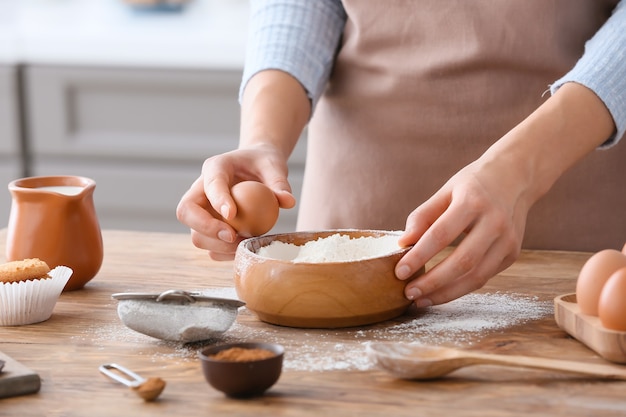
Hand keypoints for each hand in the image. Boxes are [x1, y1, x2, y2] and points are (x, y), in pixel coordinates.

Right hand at [176, 145, 295, 259]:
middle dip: (205, 228)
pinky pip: (209, 246)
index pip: (210, 183)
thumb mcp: (274, 167)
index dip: (218, 200)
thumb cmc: (264, 164)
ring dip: (217, 245)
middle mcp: (201, 189)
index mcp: (215, 167)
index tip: (232, 215)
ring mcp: (202, 210)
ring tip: (244, 244)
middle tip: (232, 236)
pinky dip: (224, 252)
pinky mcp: (209, 227)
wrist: (258, 168)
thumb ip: (280, 182)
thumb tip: (288, 201)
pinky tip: (243, 249)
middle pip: (186, 211)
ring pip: (195, 234)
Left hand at [394, 155, 527, 306]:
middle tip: (408, 293)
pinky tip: (441, 292)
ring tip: (421, 299)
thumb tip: (403, 243)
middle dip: (432, 282)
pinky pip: (484, 277)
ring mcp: (507, 240)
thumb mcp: (446, 191)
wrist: (515, 176)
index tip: (399, 272)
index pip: (441, 235)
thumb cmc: (473, 184)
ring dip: (446, 293)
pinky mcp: (513, 253)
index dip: (419, 256)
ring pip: (476, 276)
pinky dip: (460, 288)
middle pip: (462, 262)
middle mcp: (494, 222)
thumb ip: (423, 216)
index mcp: (473, 201)